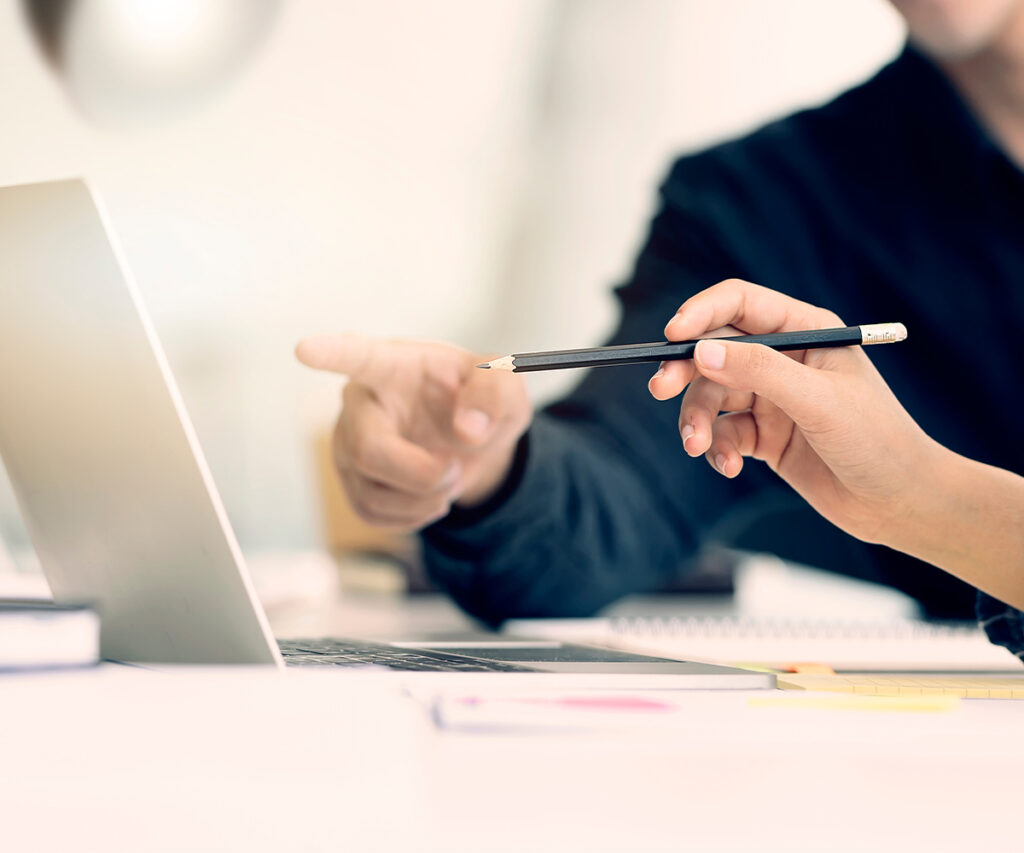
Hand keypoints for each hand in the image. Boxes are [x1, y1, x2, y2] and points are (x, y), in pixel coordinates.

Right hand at [296, 334, 530, 529]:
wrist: (471, 439)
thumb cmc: (478, 399)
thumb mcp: (504, 387)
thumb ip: (492, 395)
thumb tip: (468, 430)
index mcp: (393, 365)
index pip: (358, 355)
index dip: (331, 353)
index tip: (305, 348)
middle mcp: (360, 403)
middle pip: (367, 449)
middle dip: (419, 474)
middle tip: (454, 471)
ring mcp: (348, 443)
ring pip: (371, 490)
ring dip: (424, 498)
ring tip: (450, 479)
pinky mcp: (351, 480)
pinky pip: (371, 513)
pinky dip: (413, 517)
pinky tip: (432, 498)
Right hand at [647, 279, 944, 545]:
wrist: (900, 504)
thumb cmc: (877, 441)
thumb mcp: (818, 401)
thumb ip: (759, 371)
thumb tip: (700, 351)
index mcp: (805, 331)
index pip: (739, 304)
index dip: (701, 313)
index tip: (673, 336)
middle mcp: (783, 359)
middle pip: (714, 350)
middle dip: (685, 371)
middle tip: (659, 389)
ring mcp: (771, 398)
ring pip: (710, 396)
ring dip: (696, 420)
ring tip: (698, 447)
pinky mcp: (762, 436)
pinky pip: (721, 433)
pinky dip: (717, 448)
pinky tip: (729, 467)